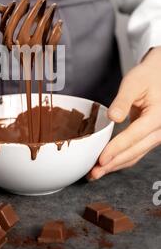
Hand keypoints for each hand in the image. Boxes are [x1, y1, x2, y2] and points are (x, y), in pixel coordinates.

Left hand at [88, 47, 160, 180]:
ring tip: (96, 172)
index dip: (116, 149)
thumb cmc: (147, 77)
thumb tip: (114, 117)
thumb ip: (122, 101)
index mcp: (157, 116)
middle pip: (135, 151)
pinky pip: (136, 152)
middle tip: (94, 173)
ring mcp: (156, 135)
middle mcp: (160, 130)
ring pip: (136, 155)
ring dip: (116, 165)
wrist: (158, 76)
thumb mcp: (133, 83)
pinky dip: (121, 159)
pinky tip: (107, 164)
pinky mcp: (150, 137)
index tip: (102, 159)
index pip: (134, 137)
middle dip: (113, 163)